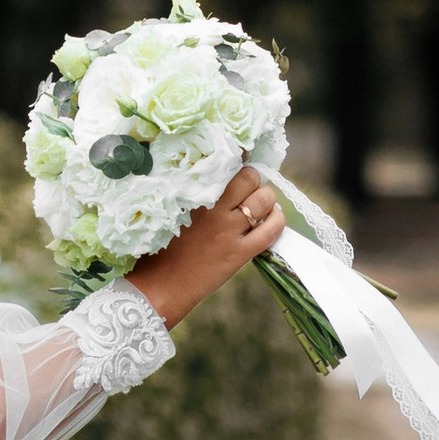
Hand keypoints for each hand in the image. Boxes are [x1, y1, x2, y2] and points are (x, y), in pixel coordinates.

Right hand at [126, 169, 283, 327]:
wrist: (161, 283)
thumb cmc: (162, 245)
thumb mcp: (174, 209)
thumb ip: (195, 192)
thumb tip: (224, 174)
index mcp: (194, 193)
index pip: (226, 163)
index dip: (239, 157)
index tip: (242, 156)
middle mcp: (214, 208)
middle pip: (250, 178)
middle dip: (254, 181)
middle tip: (249, 191)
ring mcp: (229, 230)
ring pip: (265, 200)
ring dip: (267, 200)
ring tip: (261, 206)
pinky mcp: (240, 252)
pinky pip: (271, 229)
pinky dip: (276, 220)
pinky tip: (271, 220)